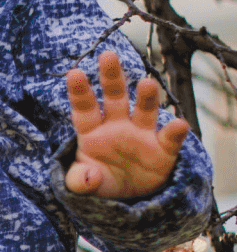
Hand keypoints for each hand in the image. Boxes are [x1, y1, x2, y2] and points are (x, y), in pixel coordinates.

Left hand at [65, 50, 189, 197]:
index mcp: (92, 130)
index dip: (79, 92)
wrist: (126, 196)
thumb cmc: (99, 180)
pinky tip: (178, 124)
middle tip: (108, 56)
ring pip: (144, 110)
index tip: (73, 72)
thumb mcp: (83, 184)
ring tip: (146, 83)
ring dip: (146, 97)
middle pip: (114, 97)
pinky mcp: (163, 149)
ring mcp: (141, 134)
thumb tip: (88, 179)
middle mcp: (117, 126)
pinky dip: (175, 131)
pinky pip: (170, 137)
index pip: (84, 108)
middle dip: (111, 77)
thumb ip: (79, 180)